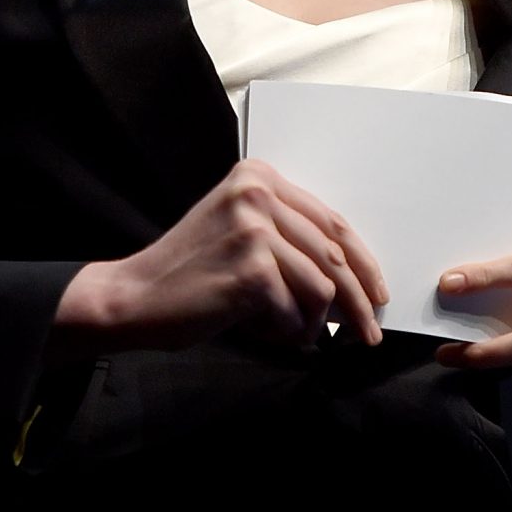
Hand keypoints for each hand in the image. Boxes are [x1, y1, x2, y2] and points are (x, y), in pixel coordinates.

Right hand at [53, 159, 387, 357]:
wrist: (135, 297)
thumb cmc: (190, 274)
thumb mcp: (240, 235)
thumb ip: (290, 240)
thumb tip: (354, 279)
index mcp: (258, 177)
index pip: (331, 220)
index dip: (362, 262)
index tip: (376, 292)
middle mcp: (257, 193)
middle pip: (334, 253)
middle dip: (358, 301)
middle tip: (368, 334)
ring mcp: (254, 228)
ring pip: (322, 286)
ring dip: (313, 323)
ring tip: (290, 334)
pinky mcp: (252, 268)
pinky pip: (297, 312)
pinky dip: (287, 332)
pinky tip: (262, 331)